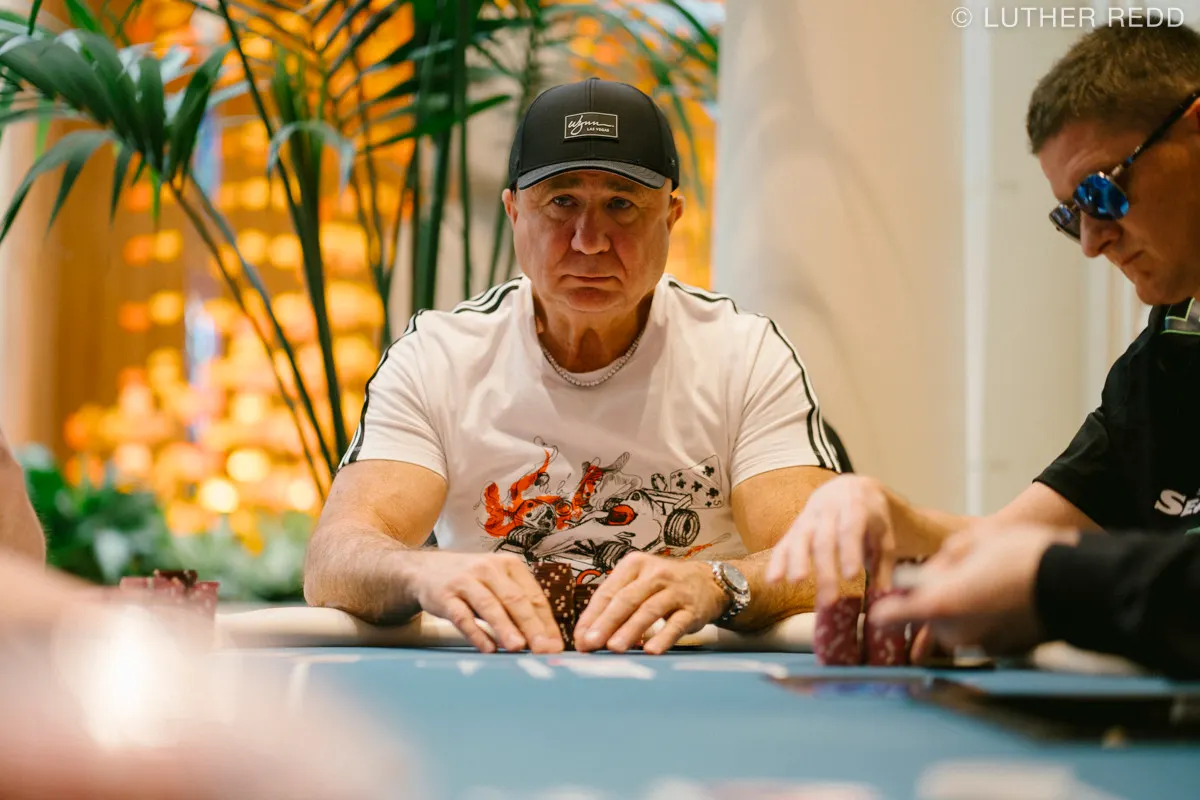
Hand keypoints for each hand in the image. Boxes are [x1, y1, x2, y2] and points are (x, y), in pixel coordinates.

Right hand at [411, 551, 561, 653]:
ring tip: (518, 647)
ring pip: (489, 606)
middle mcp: (489, 569)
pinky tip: (488, 648)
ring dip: (505, 628)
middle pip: (514, 600)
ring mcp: (465, 581)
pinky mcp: (445, 596)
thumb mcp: (498, 584)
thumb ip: (520, 607)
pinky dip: (476, 633)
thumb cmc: (472, 581)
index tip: (555, 645)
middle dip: (531, 626)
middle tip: (543, 648)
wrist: (426, 570)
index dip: (546, 622)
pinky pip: (462, 616)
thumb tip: (546, 639)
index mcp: (509, 565)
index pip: (533, 596)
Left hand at [574, 553, 727, 654]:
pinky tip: (651, 650)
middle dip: (606, 623)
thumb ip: (615, 606)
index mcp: (634, 565)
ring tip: (614, 648)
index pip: (608, 591)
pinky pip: (676, 624)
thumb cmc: (664, 586)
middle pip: (626, 599)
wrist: (709, 582)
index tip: (579, 638)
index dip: (592, 616)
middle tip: (591, 643)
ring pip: (649, 610)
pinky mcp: (692, 608)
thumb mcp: (639, 585)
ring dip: (630, 630)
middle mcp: (654, 574)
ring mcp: (675, 590)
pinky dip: (663, 637)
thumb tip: (587, 636)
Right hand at [765, 474, 893, 604]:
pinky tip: (772, 580)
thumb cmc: (870, 517)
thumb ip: (883, 565)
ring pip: (800, 539)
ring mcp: (808, 517)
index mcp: (855, 506)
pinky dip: (777, 562)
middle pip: (824, 540)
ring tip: (796, 583)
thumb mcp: (883, 535)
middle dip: (825, 569)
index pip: (850, 529)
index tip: (851, 577)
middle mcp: (828, 509)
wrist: (848, 488)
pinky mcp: (795, 527)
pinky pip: (783, 543)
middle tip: (828, 599)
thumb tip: (883, 596)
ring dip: (797, 561)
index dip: (849, 552)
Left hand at [871, 523, 1080, 654]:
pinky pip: (983, 635)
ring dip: (959, 612)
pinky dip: (985, 622)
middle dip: (934, 600)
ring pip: (956, 629)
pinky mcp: (1007, 650)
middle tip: (955, 574)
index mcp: (941, 602)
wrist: (1079, 582)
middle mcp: (958, 631)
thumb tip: (934, 574)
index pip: (896, 614)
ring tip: (984, 583)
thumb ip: (944, 561)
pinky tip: (1004, 600)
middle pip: (930, 618)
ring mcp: (983, 643)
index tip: (879, 612)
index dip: (887, 611)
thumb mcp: (974, 541)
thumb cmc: (1023, 553)